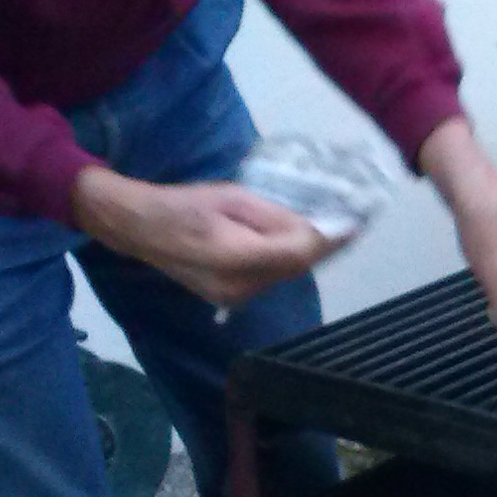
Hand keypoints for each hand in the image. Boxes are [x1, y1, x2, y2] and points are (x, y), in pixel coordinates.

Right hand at [71, 165, 332, 309]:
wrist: (141, 229)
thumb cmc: (186, 205)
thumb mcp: (233, 198)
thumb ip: (274, 217)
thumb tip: (314, 228)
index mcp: (235, 258)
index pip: (298, 254)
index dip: (329, 240)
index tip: (355, 224)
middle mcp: (238, 287)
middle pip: (296, 267)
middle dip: (324, 246)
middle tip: (349, 223)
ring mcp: (234, 298)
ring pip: (286, 274)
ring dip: (306, 253)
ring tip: (329, 229)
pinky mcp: (231, 299)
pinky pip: (271, 278)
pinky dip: (287, 260)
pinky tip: (297, 242)